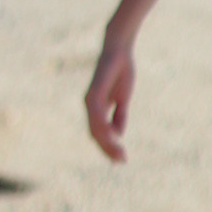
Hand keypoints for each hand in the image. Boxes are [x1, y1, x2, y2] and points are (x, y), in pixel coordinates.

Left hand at [85, 38, 134, 161]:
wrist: (118, 50)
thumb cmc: (120, 71)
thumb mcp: (122, 99)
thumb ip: (119, 115)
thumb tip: (118, 134)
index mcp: (96, 107)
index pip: (99, 133)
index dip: (109, 147)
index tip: (122, 158)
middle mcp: (90, 105)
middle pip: (96, 135)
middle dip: (108, 150)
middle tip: (121, 161)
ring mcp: (90, 100)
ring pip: (96, 128)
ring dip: (108, 143)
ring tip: (120, 153)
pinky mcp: (95, 93)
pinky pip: (98, 115)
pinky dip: (105, 128)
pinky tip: (114, 136)